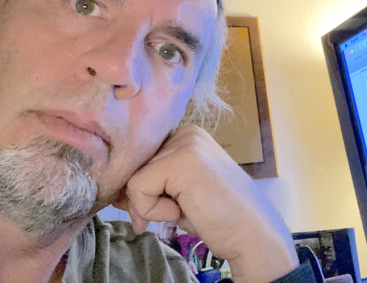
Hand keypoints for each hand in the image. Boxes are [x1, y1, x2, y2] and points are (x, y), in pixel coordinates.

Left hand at [120, 125, 298, 282]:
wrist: (252, 233)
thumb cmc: (220, 216)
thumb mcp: (180, 193)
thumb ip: (151, 185)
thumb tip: (114, 192)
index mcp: (188, 135)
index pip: (141, 159)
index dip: (143, 188)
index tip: (162, 206)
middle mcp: (186, 132)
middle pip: (134, 168)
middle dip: (147, 198)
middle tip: (179, 211)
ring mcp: (186, 143)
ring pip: (134, 179)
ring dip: (153, 206)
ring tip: (187, 208)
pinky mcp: (181, 160)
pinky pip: (138, 188)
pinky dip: (155, 211)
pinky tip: (185, 211)